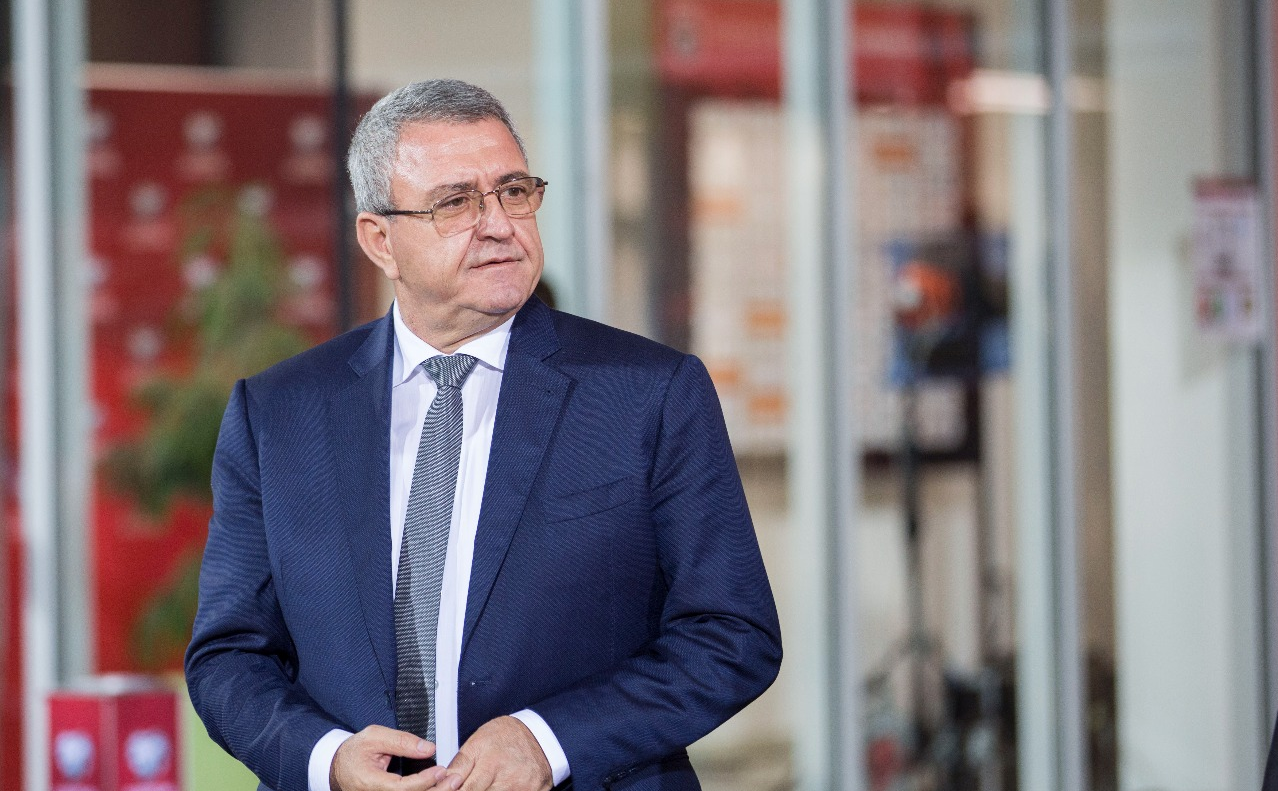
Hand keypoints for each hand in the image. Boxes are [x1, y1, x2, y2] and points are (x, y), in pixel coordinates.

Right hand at [330, 725, 458, 790]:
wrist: (337, 767)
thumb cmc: (354, 752)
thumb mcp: (374, 736)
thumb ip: (402, 741)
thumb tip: (428, 749)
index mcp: (370, 783)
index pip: (402, 788)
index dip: (424, 781)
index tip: (441, 770)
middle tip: (455, 779)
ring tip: (451, 783)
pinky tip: (438, 787)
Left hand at [444, 716, 552, 790]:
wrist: (540, 735)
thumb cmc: (506, 736)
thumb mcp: (479, 741)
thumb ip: (460, 764)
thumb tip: (443, 781)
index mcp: (491, 765)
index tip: (449, 790)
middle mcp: (509, 781)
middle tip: (469, 785)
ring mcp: (523, 790)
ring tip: (486, 784)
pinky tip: (498, 788)